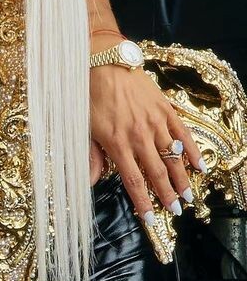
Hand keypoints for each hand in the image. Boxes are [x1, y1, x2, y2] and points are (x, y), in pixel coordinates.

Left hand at [89, 63, 205, 220]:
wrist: (103, 63)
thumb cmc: (88, 96)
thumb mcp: (82, 128)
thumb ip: (90, 156)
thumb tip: (91, 182)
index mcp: (117, 143)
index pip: (134, 180)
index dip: (143, 201)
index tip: (150, 217)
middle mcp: (139, 136)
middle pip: (157, 172)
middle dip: (167, 195)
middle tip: (176, 211)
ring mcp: (155, 122)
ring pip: (172, 156)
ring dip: (182, 178)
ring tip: (188, 195)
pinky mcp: (164, 109)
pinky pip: (182, 133)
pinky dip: (192, 150)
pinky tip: (199, 165)